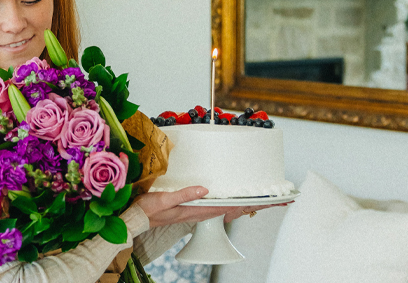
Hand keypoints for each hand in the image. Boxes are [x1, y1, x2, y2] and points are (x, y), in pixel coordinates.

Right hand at [135, 186, 290, 227]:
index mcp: (196, 210)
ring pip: (224, 208)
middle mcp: (199, 212)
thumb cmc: (146, 211)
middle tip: (272, 199)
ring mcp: (195, 211)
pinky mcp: (190, 209)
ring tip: (257, 200)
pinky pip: (214, 207)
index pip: (228, 207)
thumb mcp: (163, 200)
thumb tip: (205, 189)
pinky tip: (229, 199)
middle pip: (231, 209)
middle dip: (251, 205)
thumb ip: (184, 195)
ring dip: (241, 205)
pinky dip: (227, 204)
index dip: (247, 204)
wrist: (134, 220)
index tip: (265, 201)